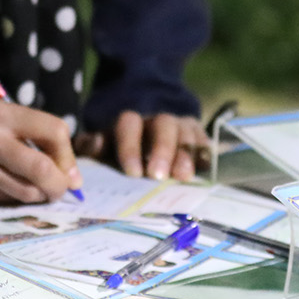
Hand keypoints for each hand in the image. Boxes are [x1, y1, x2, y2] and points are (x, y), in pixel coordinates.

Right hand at [0, 100, 80, 205]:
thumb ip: (31, 137)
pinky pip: (4, 203)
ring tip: (27, 188)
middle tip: (59, 190)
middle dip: (60, 185)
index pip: (55, 131)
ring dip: (37, 196)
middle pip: (45, 170)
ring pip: (28, 193)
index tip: (68, 170)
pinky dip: (10, 201)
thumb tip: (73, 177)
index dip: (69, 156)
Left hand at [74, 111, 206, 179]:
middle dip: (161, 149)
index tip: (132, 172)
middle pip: (163, 126)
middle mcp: (158, 121)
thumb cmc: (123, 151)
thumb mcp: (104, 147)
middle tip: (158, 176)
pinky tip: (204, 171)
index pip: (130, 124)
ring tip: (183, 177)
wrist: (152, 136)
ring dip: (185, 154)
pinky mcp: (200, 139)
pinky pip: (206, 144)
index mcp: (131, 123)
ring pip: (187, 133)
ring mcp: (182, 128)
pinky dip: (205, 156)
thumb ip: (92, 147)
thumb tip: (94, 144)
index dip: (131, 146)